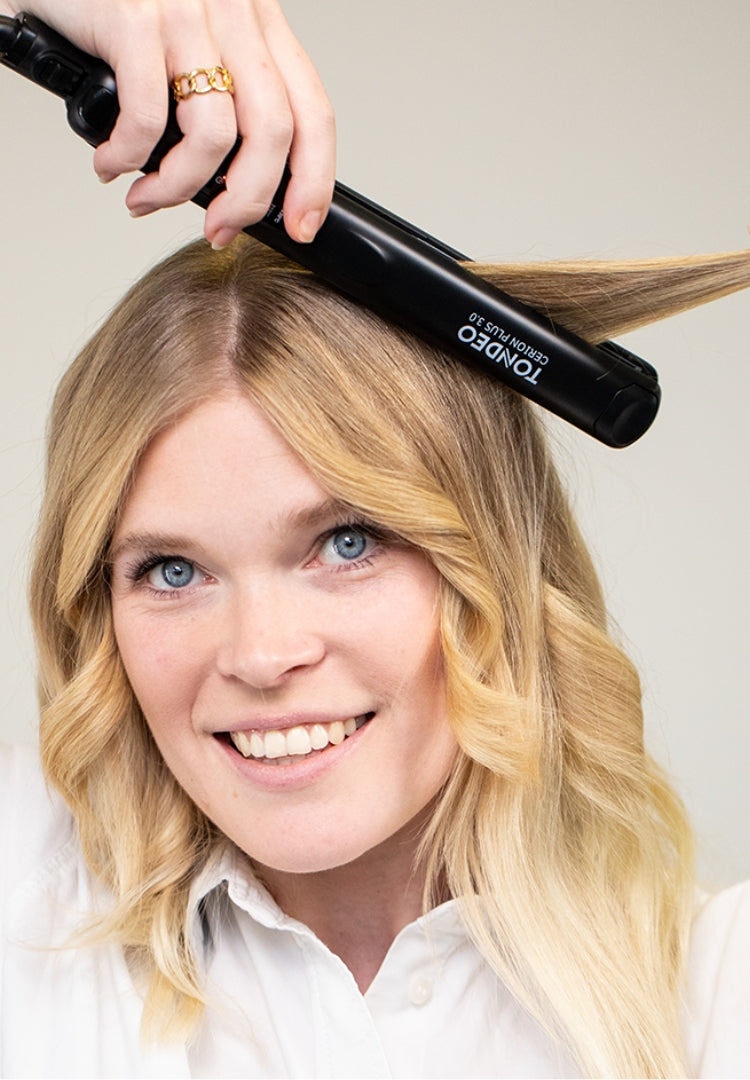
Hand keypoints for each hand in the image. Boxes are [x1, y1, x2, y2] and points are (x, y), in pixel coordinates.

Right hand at [1, 0, 334, 244]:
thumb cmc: (118, 4)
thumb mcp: (195, 37)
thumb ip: (227, 92)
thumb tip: (241, 180)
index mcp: (258, 20)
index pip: (312, 111)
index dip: (313, 180)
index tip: (300, 226)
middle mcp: (233, 10)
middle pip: (272, 132)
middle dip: (247, 201)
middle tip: (218, 230)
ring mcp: (186, 13)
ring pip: (213, 135)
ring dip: (178, 187)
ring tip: (147, 197)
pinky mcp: (135, 18)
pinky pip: (147, 120)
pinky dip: (128, 158)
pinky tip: (112, 163)